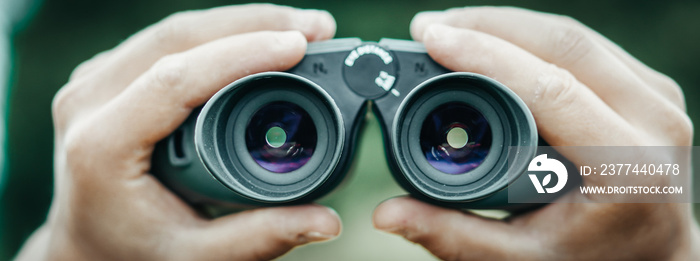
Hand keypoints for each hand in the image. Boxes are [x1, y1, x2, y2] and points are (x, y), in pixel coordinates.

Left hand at [16, 4, 339, 260]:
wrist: (86, 246)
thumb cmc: (132, 252)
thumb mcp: (195, 256)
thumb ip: (260, 238)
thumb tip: (328, 222)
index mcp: (101, 146)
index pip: (175, 78)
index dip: (242, 54)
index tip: (299, 46)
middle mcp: (88, 102)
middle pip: (177, 36)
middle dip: (254, 24)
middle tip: (316, 29)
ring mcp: (94, 81)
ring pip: (174, 29)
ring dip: (241, 22)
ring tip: (300, 30)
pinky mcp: (108, 73)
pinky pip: (168, 39)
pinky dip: (219, 33)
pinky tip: (259, 37)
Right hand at [374, 7, 698, 259]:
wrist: (655, 260)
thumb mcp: (521, 258)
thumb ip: (452, 234)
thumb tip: (386, 214)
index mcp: (627, 165)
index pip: (551, 88)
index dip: (485, 55)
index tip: (430, 38)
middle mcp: (654, 121)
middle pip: (564, 43)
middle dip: (487, 25)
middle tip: (428, 27)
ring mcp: (658, 97)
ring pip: (574, 35)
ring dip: (506, 24)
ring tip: (451, 30)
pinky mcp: (648, 85)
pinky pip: (584, 44)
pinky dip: (531, 36)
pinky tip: (492, 39)